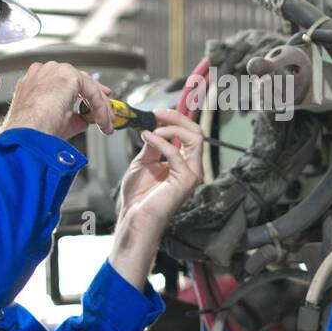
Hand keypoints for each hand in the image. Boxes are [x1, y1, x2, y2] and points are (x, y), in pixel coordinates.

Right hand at [1, 61, 113, 138]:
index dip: (84, 94)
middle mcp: (44, 72)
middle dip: (96, 98)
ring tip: (106, 122)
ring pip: (87, 85)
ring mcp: (54, 71)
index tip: (95, 105)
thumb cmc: (34, 131)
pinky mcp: (68, 75)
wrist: (27, 133)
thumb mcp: (55, 122)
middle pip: (79, 80)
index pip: (65, 82)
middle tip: (108, 113)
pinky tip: (102, 120)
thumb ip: (71, 117)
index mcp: (35, 81)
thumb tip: (84, 121)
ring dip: (99, 105)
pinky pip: (91, 91)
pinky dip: (99, 107)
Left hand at [109, 108, 202, 286]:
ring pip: (194, 139)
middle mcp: (192, 167)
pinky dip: (160, 141)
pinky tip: (147, 138)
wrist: (134, 218)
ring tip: (153, 128)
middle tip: (158, 113)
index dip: (176, 119)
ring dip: (171, 128)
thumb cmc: (139, 196)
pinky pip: (176, 153)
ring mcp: (192, 174)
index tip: (158, 112)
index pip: (190, 134)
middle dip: (177, 118)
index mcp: (184, 163)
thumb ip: (153, 145)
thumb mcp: (144, 162)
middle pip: (197, 132)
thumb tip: (154, 127)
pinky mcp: (185, 180)